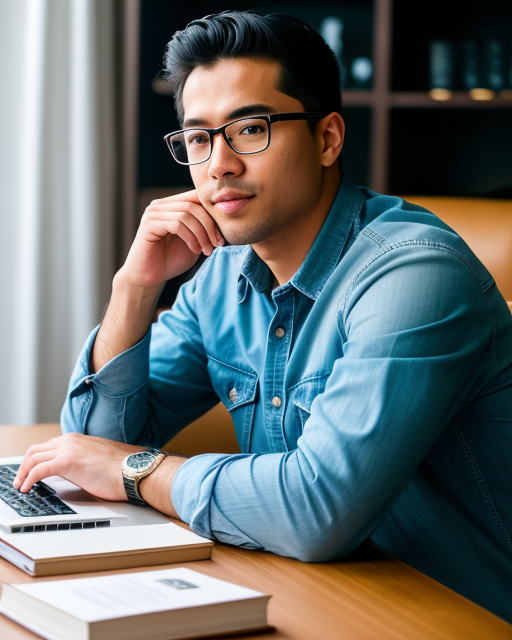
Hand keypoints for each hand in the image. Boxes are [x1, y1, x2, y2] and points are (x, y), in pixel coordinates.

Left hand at [12, 433, 142, 501]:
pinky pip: (38, 470)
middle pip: (36, 450)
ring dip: (22, 473)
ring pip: (33, 457)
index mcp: (78, 440)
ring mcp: (68, 450)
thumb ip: (82, 462)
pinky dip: (28, 479)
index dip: (36, 460)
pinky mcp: (67, 462)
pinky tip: (27, 488)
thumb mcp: (97, 461)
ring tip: (20, 485)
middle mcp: (71, 441)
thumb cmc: (123, 468)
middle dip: (24, 465)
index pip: (48, 447)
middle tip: (21, 479)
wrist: (134, 469)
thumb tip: (74, 473)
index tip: (31, 471)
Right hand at [120, 189, 224, 287]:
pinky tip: (195, 250)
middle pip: (194, 204)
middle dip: (211, 225)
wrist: (148, 277)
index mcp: (172, 205)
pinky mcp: (149, 224)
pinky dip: (190, 238)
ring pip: (187, 214)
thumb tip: (226, 218)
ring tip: (207, 250)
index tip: (223, 235)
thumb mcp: (194, 241)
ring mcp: (153, 213)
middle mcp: (161, 205)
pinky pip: (176, 224)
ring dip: (202, 234)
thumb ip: (204, 227)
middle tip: (218, 244)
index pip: (197, 196)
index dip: (214, 213)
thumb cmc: (171, 260)